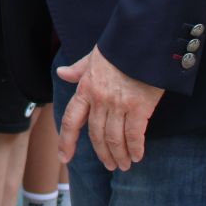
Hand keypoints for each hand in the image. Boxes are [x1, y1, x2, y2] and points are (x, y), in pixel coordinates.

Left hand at [56, 46, 164, 171]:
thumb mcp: (94, 56)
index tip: (65, 158)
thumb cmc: (120, 47)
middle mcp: (99, 99)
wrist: (143, 39)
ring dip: (118, 155)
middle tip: (109, 165)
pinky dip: (135, 148)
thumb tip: (62, 73)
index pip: (71, 119)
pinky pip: (134, 134)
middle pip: (96, 134)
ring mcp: (118, 104)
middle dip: (102, 154)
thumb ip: (79, 69)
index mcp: (85, 88)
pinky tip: (137, 156)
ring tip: (124, 165)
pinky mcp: (139, 107)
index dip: (66, 141)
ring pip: (113, 138)